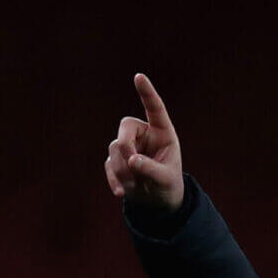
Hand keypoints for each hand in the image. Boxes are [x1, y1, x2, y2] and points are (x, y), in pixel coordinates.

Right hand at [104, 73, 183, 211]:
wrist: (157, 201)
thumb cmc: (168, 185)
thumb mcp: (166, 179)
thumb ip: (152, 169)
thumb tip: (132, 160)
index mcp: (162, 133)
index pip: (154, 109)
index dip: (147, 93)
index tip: (139, 76)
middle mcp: (143, 135)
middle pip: (125, 127)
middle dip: (126, 145)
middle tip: (132, 164)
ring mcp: (127, 146)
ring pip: (115, 149)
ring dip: (125, 170)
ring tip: (138, 185)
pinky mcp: (115, 160)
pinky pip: (108, 165)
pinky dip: (115, 179)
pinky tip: (121, 192)